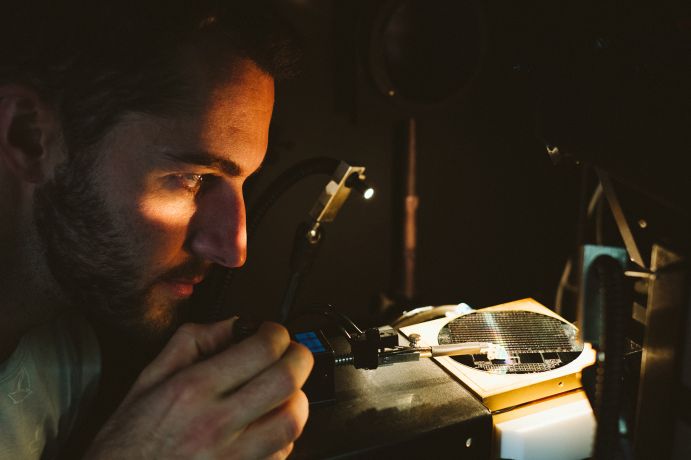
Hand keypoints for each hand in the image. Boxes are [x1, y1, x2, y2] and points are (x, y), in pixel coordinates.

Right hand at [85, 318, 313, 458]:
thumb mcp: (148, 379)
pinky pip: (281, 455)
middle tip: (293, 354)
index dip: (277, 333)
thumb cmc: (127, 442)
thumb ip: (192, 342)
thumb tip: (232, 325)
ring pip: (291, 421)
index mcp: (192, 391)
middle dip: (300, 358)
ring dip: (296, 400)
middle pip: (286, 381)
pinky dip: (283, 437)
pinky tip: (268, 428)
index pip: (261, 350)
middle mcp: (215, 424)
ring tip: (285, 392)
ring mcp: (232, 458)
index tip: (274, 333)